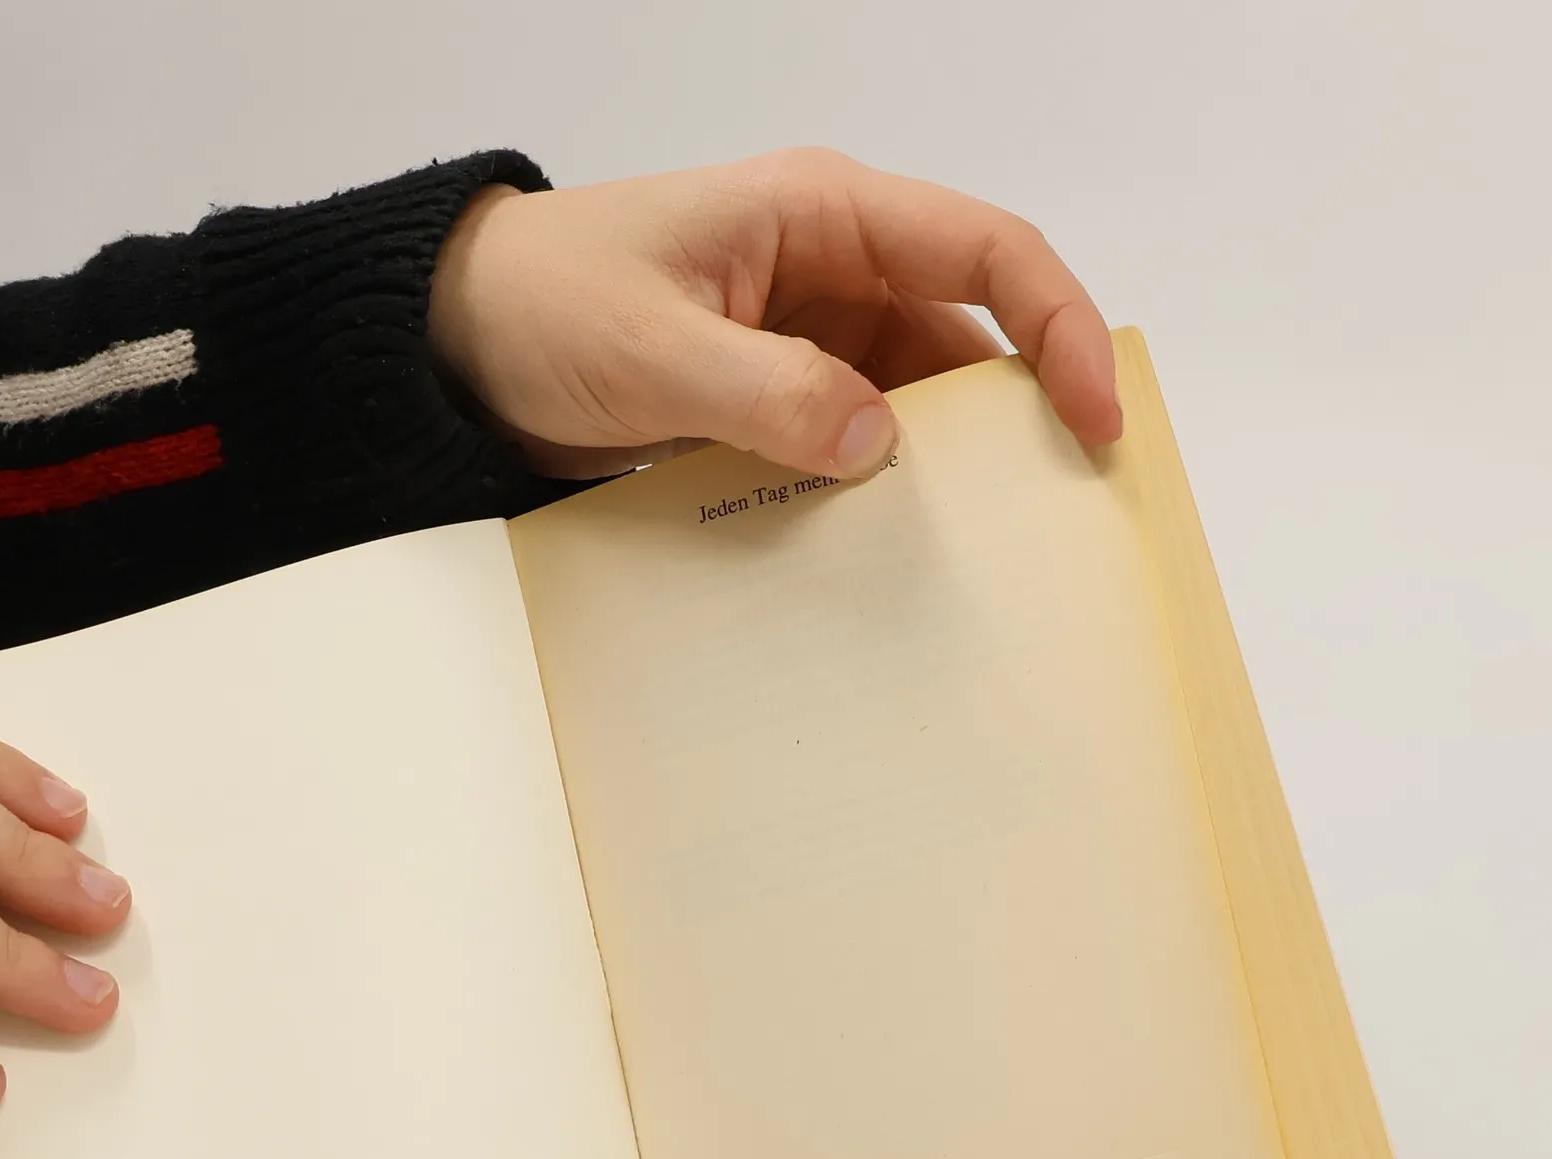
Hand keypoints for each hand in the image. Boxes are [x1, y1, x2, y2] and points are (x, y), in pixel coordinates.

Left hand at [428, 147, 1120, 481]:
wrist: (457, 342)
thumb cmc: (542, 305)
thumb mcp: (653, 350)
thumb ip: (769, 395)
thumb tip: (877, 447)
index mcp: (819, 214)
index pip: (983, 252)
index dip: (1057, 328)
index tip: (1094, 417)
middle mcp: (831, 269)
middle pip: (967, 337)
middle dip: (1019, 416)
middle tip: (1059, 512)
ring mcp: (806, 338)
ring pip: (915, 402)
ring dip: (944, 469)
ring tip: (980, 551)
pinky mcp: (776, 398)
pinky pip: (855, 442)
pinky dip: (878, 491)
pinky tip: (888, 548)